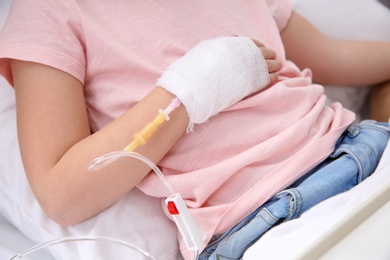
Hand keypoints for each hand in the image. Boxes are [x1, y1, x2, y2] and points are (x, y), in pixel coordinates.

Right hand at [157, 36, 280, 129]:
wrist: (194, 89)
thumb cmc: (194, 72)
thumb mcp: (203, 52)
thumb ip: (215, 48)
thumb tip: (220, 51)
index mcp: (231, 44)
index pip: (251, 42)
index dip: (257, 47)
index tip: (260, 50)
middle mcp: (243, 53)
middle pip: (263, 52)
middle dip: (269, 55)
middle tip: (273, 59)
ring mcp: (249, 67)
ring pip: (269, 64)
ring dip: (274, 66)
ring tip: (277, 68)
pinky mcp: (253, 82)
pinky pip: (269, 77)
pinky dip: (273, 77)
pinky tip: (274, 78)